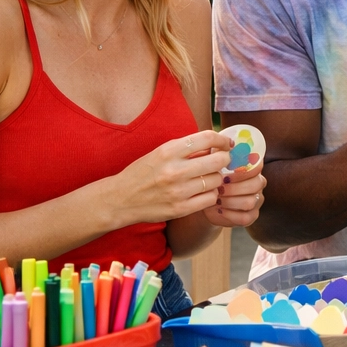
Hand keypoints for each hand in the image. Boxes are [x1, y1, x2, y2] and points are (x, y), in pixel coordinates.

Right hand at [109, 130, 231, 227]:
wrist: (120, 199)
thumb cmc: (143, 173)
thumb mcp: (160, 153)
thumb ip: (186, 148)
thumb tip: (216, 144)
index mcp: (168, 151)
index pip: (207, 138)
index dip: (222, 140)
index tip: (226, 144)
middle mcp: (174, 170)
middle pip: (218, 160)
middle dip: (224, 159)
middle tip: (221, 161)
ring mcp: (178, 191)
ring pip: (217, 180)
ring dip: (216, 179)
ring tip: (207, 179)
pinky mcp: (180, 209)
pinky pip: (211, 199)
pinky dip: (211, 195)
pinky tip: (202, 192)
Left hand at [206, 159, 266, 227]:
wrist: (204, 200)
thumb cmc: (209, 178)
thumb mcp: (211, 163)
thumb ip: (217, 153)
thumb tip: (219, 144)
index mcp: (251, 168)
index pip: (257, 165)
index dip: (244, 168)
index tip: (227, 170)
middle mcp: (258, 183)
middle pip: (256, 184)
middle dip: (234, 187)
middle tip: (219, 188)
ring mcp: (256, 200)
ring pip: (250, 201)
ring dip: (230, 201)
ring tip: (217, 199)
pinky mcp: (251, 216)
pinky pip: (245, 217)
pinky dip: (230, 214)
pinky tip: (220, 210)